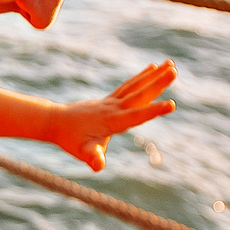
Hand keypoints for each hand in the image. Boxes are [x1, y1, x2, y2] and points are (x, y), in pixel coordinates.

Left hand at [45, 61, 176, 170]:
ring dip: (153, 75)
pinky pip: (128, 86)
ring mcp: (111, 102)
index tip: (171, 104)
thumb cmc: (70, 139)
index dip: (154, 110)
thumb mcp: (82, 152)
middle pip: (139, 94)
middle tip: (174, 70)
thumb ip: (92, 157)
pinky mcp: (109, 100)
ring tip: (170, 64)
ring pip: (136, 86)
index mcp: (112, 121)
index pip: (137, 115)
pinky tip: (152, 68)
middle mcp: (114, 108)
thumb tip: (98, 165)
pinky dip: (141, 77)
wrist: (54, 121)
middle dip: (158, 83)